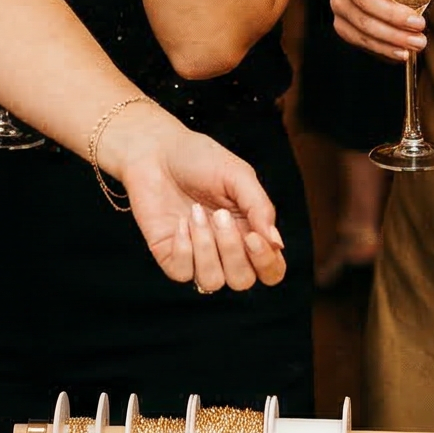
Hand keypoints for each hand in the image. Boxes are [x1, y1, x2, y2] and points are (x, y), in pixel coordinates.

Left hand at [105, 105, 288, 291]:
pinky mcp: (169, 254)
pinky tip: (180, 222)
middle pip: (243, 281)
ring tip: (195, 213)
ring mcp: (196, 254)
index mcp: (249, 231)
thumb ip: (260, 208)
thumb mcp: (238, 175)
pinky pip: (182, 273)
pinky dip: (183, 248)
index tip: (253, 236)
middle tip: (220, 216)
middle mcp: (225, 249)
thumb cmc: (200, 159)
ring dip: (206, 248)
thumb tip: (277, 243)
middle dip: (233, 252)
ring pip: (212, 281)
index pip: (271, 269)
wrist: (156, 150)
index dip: (267, 262)